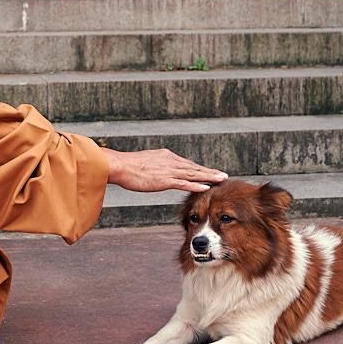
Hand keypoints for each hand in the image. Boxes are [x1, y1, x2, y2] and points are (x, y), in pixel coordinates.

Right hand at [101, 147, 227, 192]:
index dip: (199, 170)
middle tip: (223, 175)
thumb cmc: (127, 166)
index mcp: (166, 156)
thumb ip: (154, 166)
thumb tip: (156, 171)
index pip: (186, 164)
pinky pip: (184, 183)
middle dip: (209, 172)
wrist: (119, 165)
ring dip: (209, 177)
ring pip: (193, 174)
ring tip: (221, 179)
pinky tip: (207, 187)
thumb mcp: (144, 163)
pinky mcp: (165, 180)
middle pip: (194, 167)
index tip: (209, 172)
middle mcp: (170, 161)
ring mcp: (169, 171)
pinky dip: (196, 185)